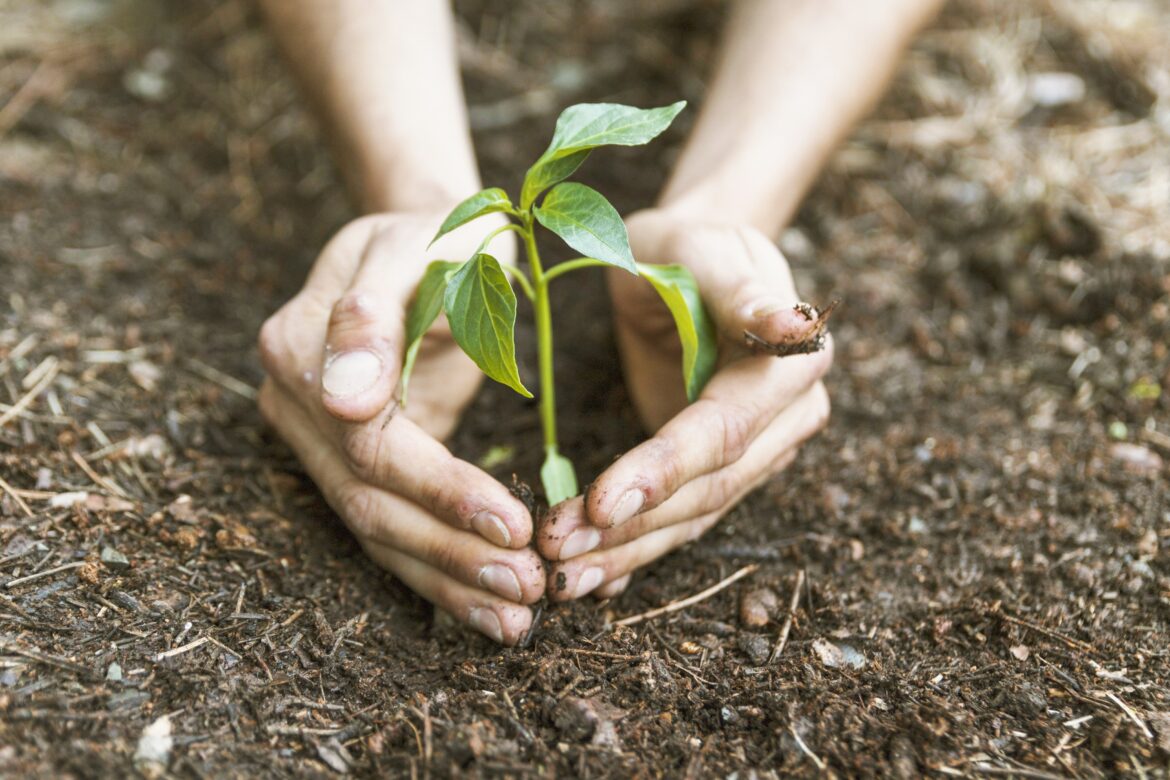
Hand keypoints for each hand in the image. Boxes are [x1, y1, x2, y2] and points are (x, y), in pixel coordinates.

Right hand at [258, 211, 544, 644]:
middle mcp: (294, 403)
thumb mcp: (419, 248)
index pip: (369, 444)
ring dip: (448, 581)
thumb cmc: (439, 234)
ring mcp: (315, 439)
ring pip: (376, 530)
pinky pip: (391, 528)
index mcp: (299, 346)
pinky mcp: (351, 463)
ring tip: (517, 618)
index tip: (515, 523)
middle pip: (369, 501)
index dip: (441, 490)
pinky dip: (440, 572)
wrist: (429, 239)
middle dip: (451, 552)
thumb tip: (342, 400)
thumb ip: (374, 314)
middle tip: (529, 588)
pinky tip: (490, 608)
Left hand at [538, 209, 832, 600]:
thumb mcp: (701, 250)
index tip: (599, 503)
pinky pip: (681, 519)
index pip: (722, 431)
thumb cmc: (686, 247)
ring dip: (627, 553)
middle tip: (555, 551)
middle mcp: (786, 420)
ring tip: (560, 578)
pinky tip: (592, 579)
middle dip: (632, 527)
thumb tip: (798, 326)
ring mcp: (758, 452)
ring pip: (694, 517)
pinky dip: (635, 551)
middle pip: (709, 490)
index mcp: (790, 368)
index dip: (663, 470)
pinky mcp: (721, 470)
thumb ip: (742, 288)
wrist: (686, 264)